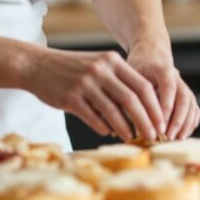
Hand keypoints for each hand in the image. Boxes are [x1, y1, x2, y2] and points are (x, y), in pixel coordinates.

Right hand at [26, 48, 165, 140]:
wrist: (37, 65)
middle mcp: (101, 70)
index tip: (162, 122)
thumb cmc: (72, 69)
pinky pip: (92, 117)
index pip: (142, 85)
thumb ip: (118, 81)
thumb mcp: (98, 65)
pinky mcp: (70, 97)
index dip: (155, 106)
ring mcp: (85, 84)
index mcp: (112, 61)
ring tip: (132, 138)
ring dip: (125, 128)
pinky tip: (108, 133)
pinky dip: (103, 127)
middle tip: (154, 135)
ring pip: (113, 111)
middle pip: (132, 99)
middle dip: (146, 120)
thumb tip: (141, 108)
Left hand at [128, 45, 199, 140]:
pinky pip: (194, 107)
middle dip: (178, 120)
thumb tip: (126, 120)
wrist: (150, 53)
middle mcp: (176, 76)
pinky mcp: (186, 92)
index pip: (168, 87)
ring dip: (186, 123)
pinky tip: (183, 134)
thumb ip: (131, 94)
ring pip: (191, 103)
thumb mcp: (129, 75)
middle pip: (184, 97)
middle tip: (168, 137)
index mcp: (162, 68)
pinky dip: (191, 121)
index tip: (160, 127)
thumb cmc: (135, 66)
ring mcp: (183, 84)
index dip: (166, 108)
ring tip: (177, 139)